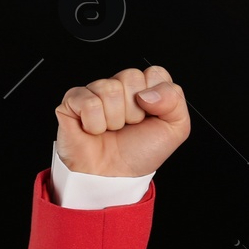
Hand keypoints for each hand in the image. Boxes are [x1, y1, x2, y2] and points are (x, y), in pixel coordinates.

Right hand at [54, 65, 189, 176]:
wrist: (115, 176)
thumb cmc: (140, 153)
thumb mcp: (175, 128)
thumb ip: (175, 100)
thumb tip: (147, 93)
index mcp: (144, 89)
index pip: (155, 72)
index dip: (157, 98)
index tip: (152, 116)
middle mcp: (119, 87)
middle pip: (131, 76)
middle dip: (135, 110)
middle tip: (130, 125)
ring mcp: (94, 92)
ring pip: (110, 89)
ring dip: (116, 119)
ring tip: (112, 129)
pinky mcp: (72, 102)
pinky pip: (89, 102)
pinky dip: (95, 123)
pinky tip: (95, 130)